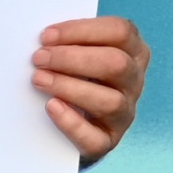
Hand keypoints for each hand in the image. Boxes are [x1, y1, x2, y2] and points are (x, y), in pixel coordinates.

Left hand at [33, 16, 147, 161]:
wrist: (68, 128)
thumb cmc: (74, 79)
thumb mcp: (79, 56)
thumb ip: (70, 43)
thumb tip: (45, 38)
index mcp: (133, 52)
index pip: (120, 31)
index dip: (82, 30)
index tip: (46, 36)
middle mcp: (134, 81)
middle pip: (116, 63)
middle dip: (72, 58)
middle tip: (38, 58)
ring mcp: (124, 113)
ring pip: (110, 100)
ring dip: (70, 87)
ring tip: (39, 80)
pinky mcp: (107, 141)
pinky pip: (95, 137)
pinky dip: (71, 122)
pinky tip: (51, 107)